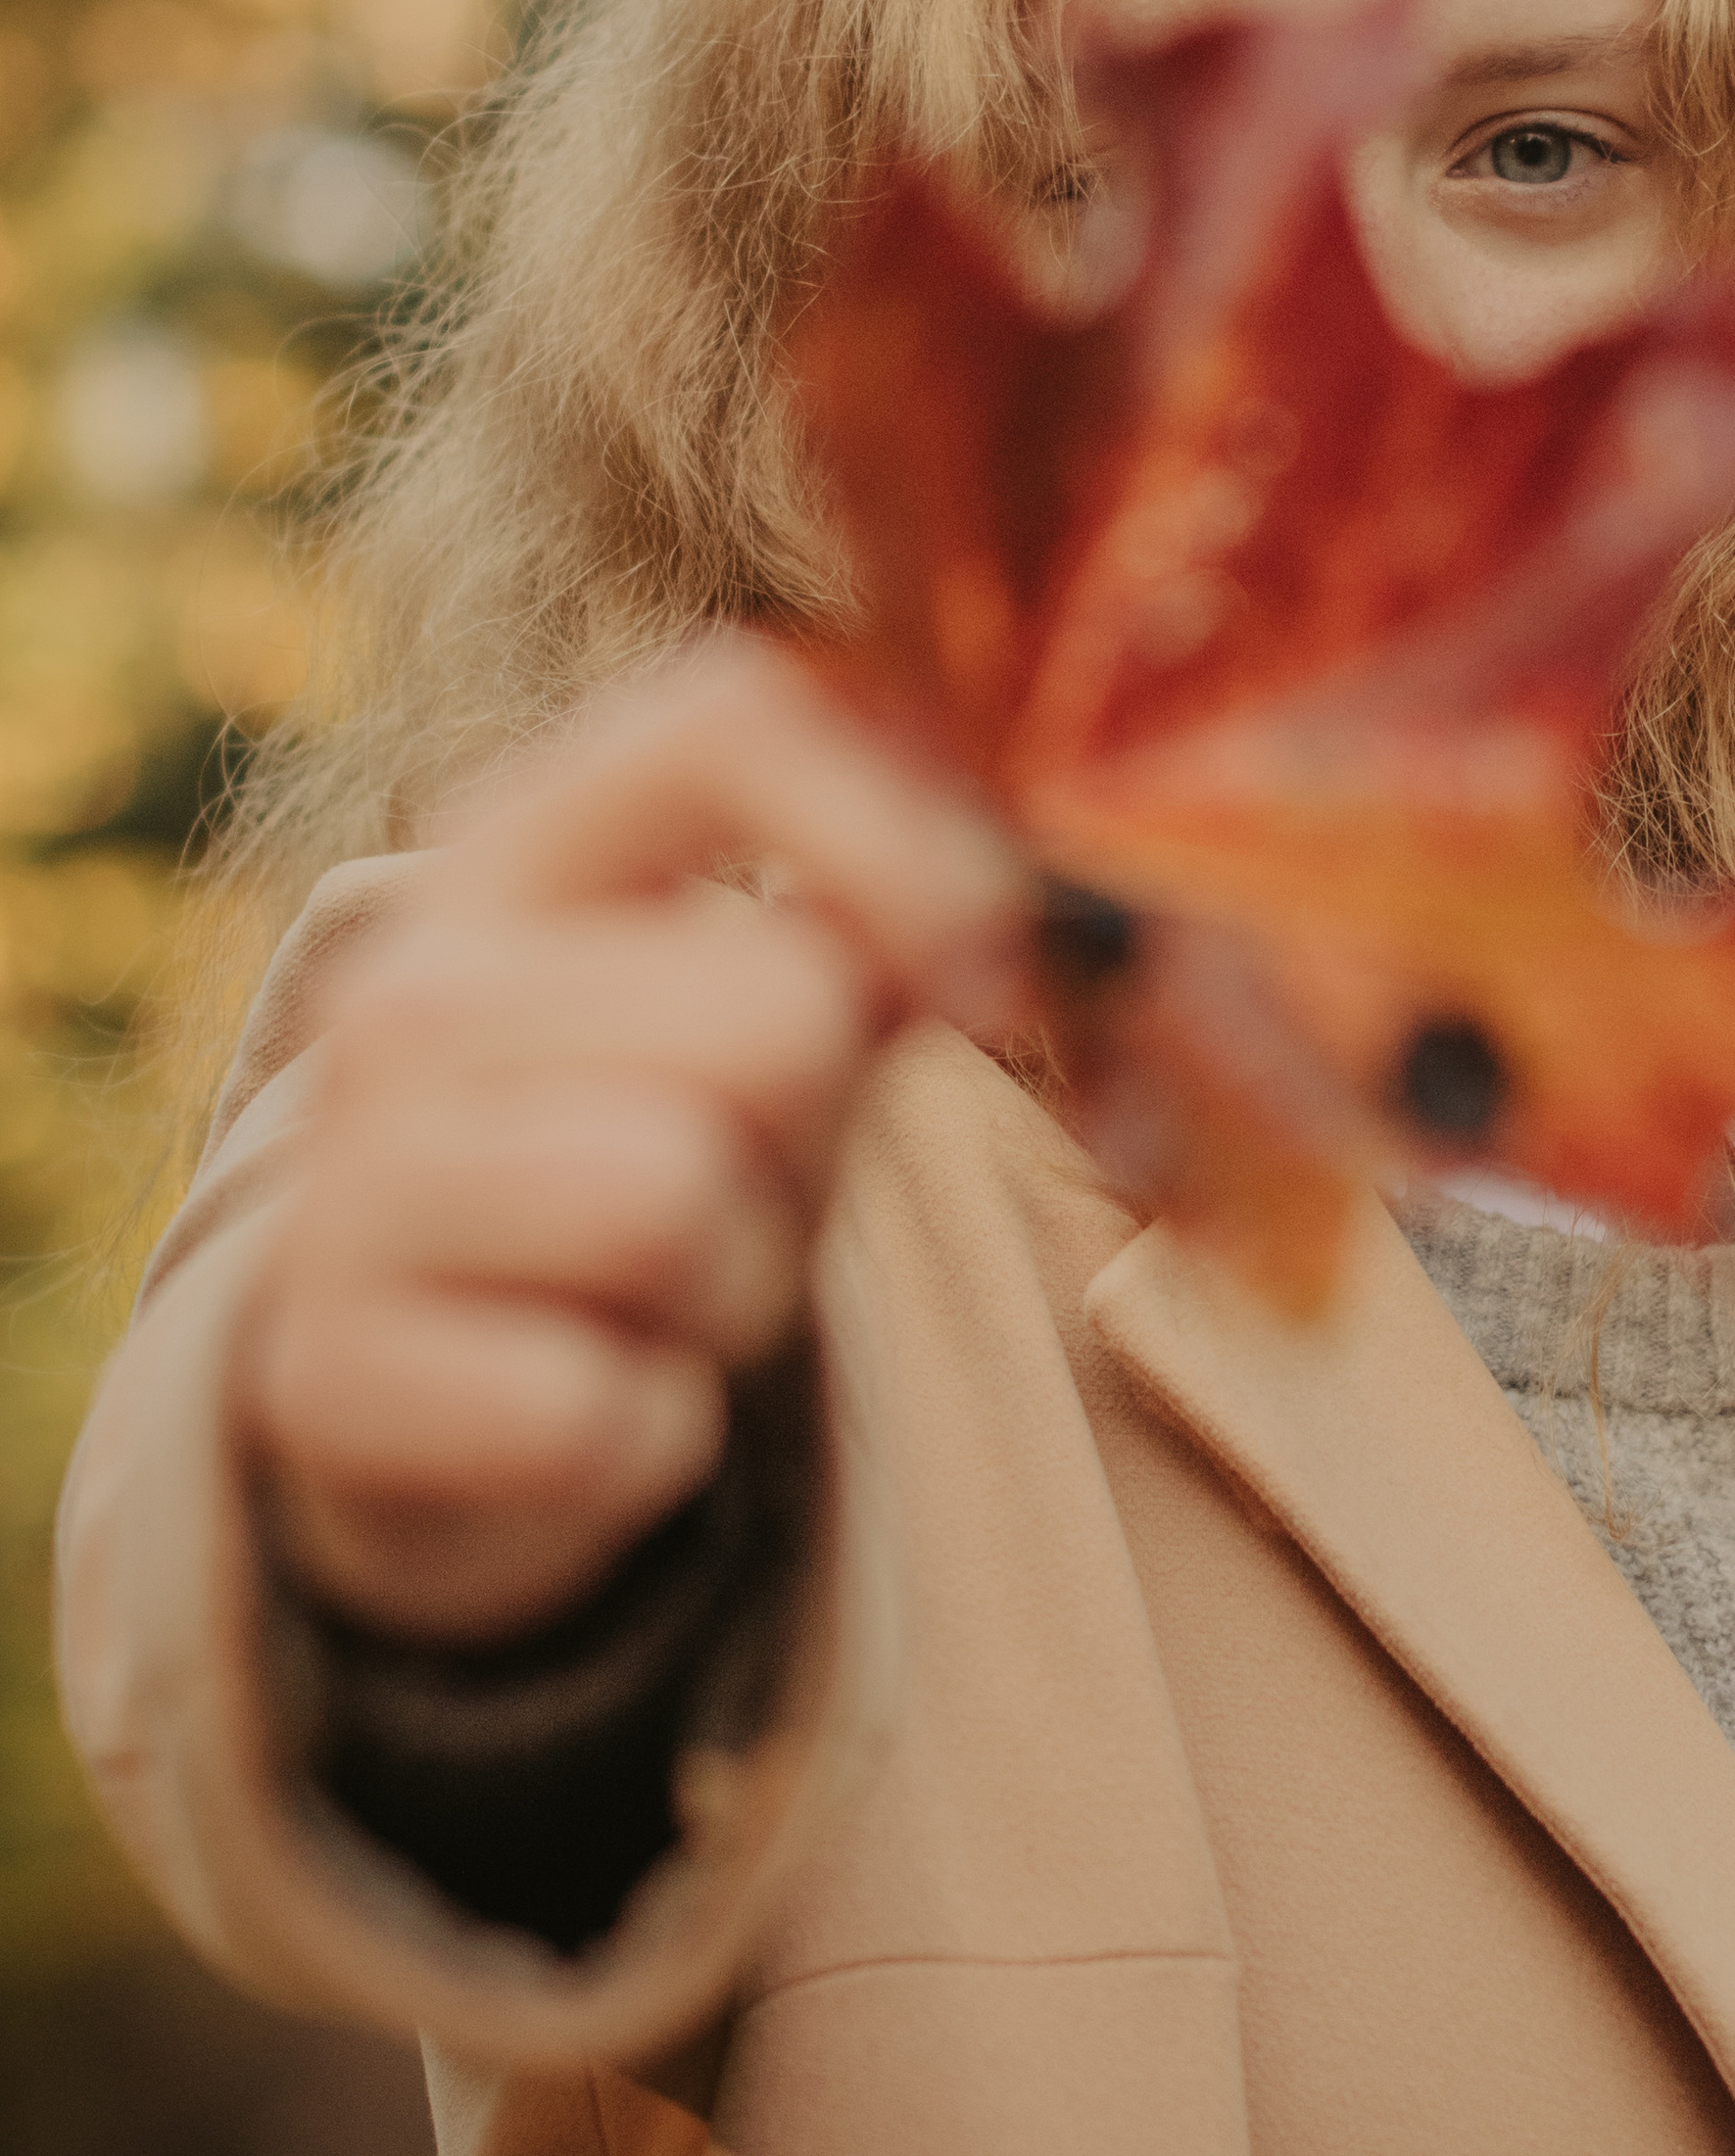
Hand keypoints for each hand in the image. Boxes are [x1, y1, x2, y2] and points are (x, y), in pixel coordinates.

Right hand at [235, 634, 1023, 1644]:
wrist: (415, 1396)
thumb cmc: (628, 1164)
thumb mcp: (749, 1028)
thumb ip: (867, 939)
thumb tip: (983, 914)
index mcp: (511, 859)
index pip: (720, 721)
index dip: (894, 831)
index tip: (972, 958)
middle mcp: (403, 995)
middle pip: (774, 1014)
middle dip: (811, 1135)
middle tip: (738, 1185)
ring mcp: (344, 1185)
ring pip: (681, 1205)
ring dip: (734, 1290)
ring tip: (660, 1293)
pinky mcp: (330, 1380)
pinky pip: (616, 1407)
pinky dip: (649, 1435)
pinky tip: (580, 1400)